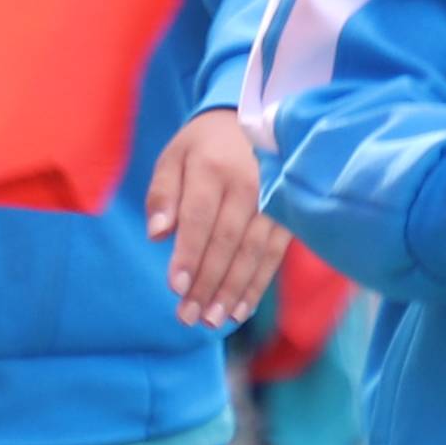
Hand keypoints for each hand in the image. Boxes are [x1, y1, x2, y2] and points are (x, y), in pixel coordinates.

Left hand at [146, 107, 285, 328]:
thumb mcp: (174, 157)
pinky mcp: (288, 217)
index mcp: (214, 168)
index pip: (200, 218)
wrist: (252, 123)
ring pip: (253, 254)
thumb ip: (162, 193)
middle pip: (227, 242)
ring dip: (232, 291)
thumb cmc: (204, 147)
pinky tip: (240, 310)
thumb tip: (157, 233)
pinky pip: (273, 256)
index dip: (189, 254)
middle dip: (207, 284)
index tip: (175, 287)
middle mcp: (249, 185)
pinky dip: (257, 285)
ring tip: (212, 321)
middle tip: (187, 317)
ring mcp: (274, 202)